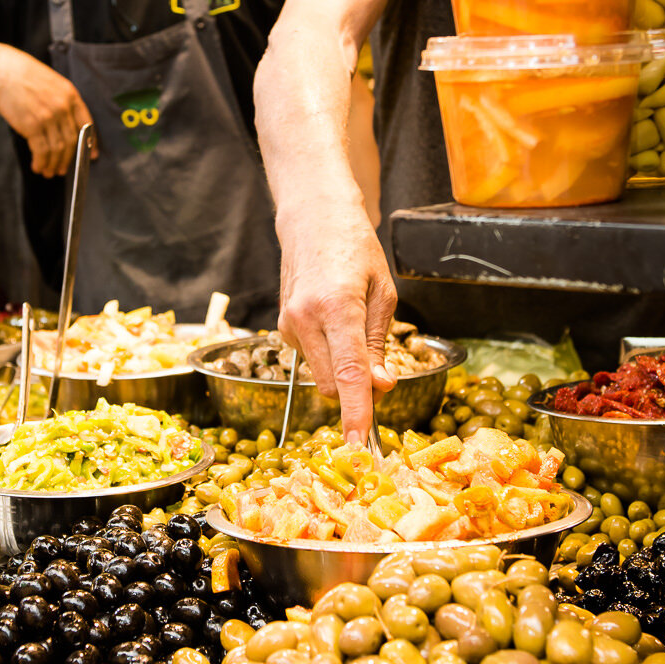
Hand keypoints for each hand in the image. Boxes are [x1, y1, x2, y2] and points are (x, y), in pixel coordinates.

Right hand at [0, 44, 95, 176]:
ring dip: (53, 164)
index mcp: (70, 94)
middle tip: (61, 169)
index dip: (90, 142)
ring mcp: (49, 116)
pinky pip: (42, 150)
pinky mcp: (32, 125)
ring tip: (48, 172)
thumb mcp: (50, 81)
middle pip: (72, 140)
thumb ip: (61, 100)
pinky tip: (37, 166)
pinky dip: (41, 162)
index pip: (87, 123)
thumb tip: (64, 125)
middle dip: (67, 159)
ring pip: (58, 149)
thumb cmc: (21, 74)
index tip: (91, 155)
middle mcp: (63, 106)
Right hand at [277, 201, 397, 444]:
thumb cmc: (356, 249)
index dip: (356, 413)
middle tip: (379, 373)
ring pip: (320, 376)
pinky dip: (327, 355)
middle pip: (332, 385)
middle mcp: (305, 320)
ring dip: (342, 371)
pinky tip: (332, 324)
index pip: (348, 374)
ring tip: (353, 331)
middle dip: (356, 391)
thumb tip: (379, 386)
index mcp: (337, 308)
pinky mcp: (282, 328)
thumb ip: (379, 343)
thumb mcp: (383, 292)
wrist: (313, 220)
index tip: (360, 443)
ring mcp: (288, 325)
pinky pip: (311, 359)